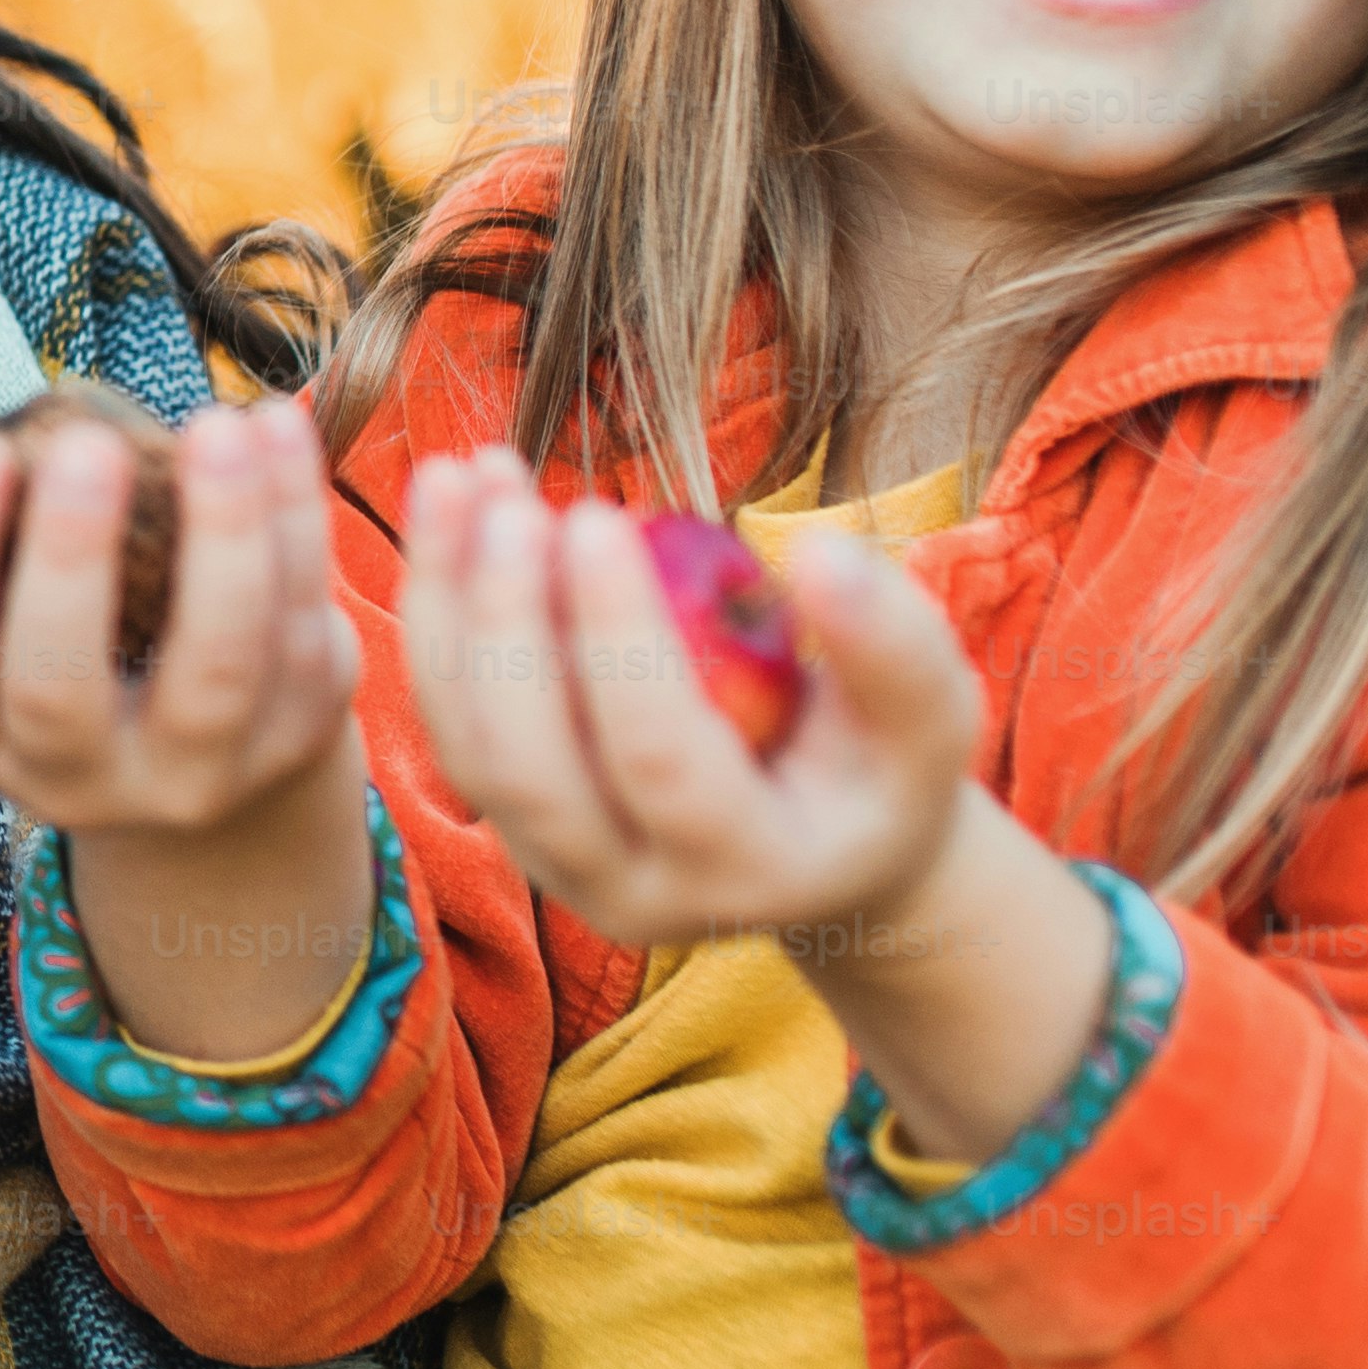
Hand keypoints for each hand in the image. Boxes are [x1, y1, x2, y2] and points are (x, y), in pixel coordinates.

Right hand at [0, 393, 377, 1058]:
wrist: (216, 742)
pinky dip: (300, 519)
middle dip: (69, 563)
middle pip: (61, 690)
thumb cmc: (67, 639)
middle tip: (83, 443)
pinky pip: (302, 623)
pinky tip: (277, 423)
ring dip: (221, 539)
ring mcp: (199, 768)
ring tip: (215, 423)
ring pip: (212, 670)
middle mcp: (83, 779)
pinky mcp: (300, 732)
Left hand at [388, 454, 982, 952]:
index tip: (599, 515)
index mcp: (748, 872)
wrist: (822, 846)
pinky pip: (449, 717)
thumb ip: (894, 647)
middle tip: (512, 503)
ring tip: (460, 475)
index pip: (657, 762)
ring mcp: (557, 866)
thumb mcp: (931, 717)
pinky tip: (452, 506)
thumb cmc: (884, 764)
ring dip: (449, 603)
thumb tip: (824, 554)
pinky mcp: (513, 818)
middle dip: (504, 626)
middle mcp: (635, 893)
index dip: (618, 641)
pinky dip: (437, 611)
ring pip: (467, 744)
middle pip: (529, 770)